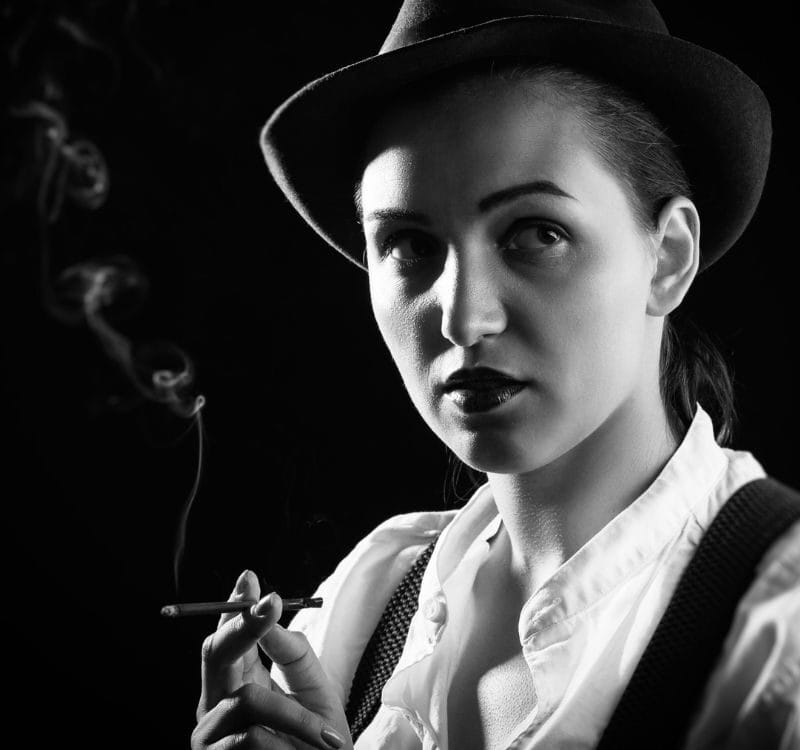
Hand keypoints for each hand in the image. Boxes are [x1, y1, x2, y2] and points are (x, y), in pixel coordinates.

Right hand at [191, 570, 352, 749]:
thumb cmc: (317, 743)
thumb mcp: (313, 691)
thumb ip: (291, 652)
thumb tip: (270, 609)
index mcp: (237, 681)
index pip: (229, 635)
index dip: (235, 607)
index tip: (250, 580)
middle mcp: (215, 703)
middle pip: (215, 653)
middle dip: (243, 626)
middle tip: (270, 603)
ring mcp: (208, 736)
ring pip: (249, 700)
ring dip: (297, 718)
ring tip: (329, 739)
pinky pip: (253, 739)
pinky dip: (289, 744)